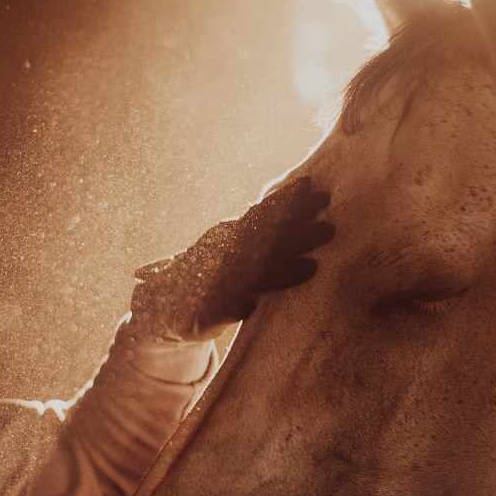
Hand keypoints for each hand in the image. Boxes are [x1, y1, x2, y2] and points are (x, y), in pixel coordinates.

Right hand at [128, 177, 333, 342]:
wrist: (164, 302)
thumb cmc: (210, 272)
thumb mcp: (233, 244)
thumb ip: (260, 226)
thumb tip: (300, 194)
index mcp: (232, 236)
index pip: (262, 215)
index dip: (287, 201)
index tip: (311, 185)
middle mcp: (225, 254)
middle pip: (266, 243)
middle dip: (298, 235)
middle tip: (330, 228)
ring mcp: (215, 281)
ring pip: (252, 275)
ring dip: (282, 271)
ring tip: (311, 268)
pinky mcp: (206, 310)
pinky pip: (222, 307)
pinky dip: (236, 305)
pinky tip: (248, 305)